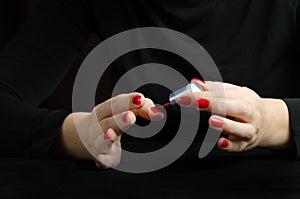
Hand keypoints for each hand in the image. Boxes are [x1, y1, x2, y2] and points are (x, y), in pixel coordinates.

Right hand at [52, 93, 163, 168]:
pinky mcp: (103, 158)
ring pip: (100, 140)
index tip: (140, 99)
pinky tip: (101, 159)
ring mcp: (98, 142)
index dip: (127, 101)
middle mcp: (98, 126)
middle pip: (108, 121)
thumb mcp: (123, 110)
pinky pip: (101, 160)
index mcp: (103, 111)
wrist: (85, 137)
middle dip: (119, 119)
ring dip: (106, 137)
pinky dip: (101, 160)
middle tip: (131, 116)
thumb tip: (157, 112)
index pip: (114, 104)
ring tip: (111, 134)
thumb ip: (142, 107)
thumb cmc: (110, 120)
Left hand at [177, 80, 292, 152]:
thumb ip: (214, 89)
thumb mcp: (234, 94)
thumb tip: (195, 83)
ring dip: (226, 125)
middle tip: (197, 102)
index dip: (204, 93)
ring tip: (211, 121)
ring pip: (241, 128)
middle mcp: (249, 113)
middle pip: (234, 107)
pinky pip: (239, 146)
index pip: (224, 93)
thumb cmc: (245, 107)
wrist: (268, 123)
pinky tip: (221, 142)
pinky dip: (230, 146)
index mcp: (244, 97)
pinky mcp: (245, 144)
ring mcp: (249, 130)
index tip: (187, 94)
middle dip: (215, 104)